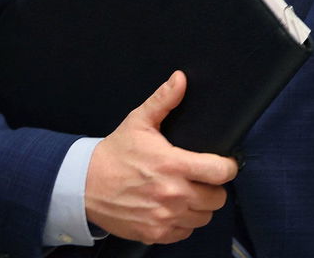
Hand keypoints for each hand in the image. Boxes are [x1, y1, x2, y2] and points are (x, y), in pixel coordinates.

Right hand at [84, 71, 237, 243]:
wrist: (85, 185)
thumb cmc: (114, 153)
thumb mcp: (138, 122)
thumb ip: (164, 100)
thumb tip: (180, 79)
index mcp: (172, 164)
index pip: (220, 171)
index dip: (228, 166)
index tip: (224, 163)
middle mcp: (172, 194)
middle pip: (218, 198)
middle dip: (213, 187)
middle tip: (201, 178)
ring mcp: (164, 217)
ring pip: (204, 217)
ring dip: (199, 206)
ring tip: (186, 193)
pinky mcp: (156, 234)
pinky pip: (186, 231)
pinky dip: (183, 222)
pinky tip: (172, 208)